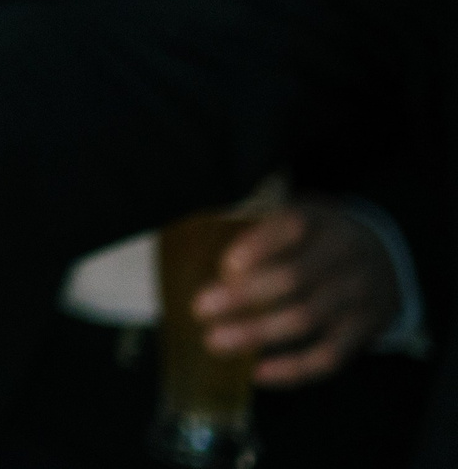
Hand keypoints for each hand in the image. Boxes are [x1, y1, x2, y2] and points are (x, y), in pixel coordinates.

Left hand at [194, 199, 402, 384]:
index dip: (259, 246)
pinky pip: (328, 356)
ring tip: (216, 341)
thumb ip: (261, 229)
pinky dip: (292, 369)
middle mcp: (344, 257)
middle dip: (243, 296)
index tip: (226, 265)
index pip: (292, 227)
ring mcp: (357, 297)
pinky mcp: (363, 331)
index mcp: (321, 221)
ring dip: (257, 333)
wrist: (387, 256)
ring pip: (305, 320)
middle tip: (201, 308)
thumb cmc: (319, 236)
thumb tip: (205, 255)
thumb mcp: (298, 215)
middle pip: (293, 279)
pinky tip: (257, 372)